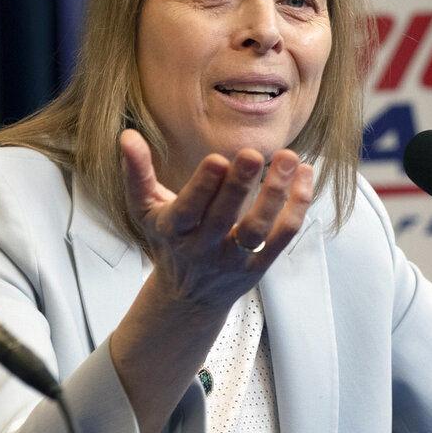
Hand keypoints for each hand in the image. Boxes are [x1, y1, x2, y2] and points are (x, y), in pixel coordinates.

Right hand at [119, 129, 314, 312]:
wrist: (189, 297)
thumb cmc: (168, 241)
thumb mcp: (144, 210)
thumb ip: (136, 173)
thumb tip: (127, 136)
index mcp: (174, 230)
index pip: (187, 210)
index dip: (202, 187)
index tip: (217, 159)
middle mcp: (204, 247)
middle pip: (225, 218)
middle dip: (240, 185)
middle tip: (254, 153)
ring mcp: (235, 258)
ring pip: (259, 229)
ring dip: (276, 194)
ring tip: (289, 159)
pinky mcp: (261, 264)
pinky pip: (283, 235)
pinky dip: (297, 206)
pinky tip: (304, 175)